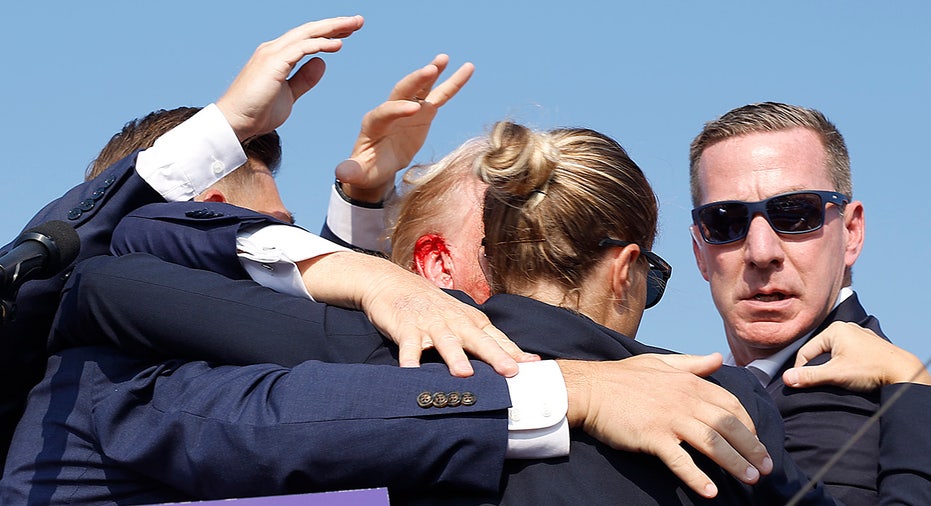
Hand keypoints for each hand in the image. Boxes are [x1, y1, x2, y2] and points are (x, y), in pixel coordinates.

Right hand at [216, 16, 365, 140]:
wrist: (236, 124)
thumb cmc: (258, 112)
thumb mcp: (289, 95)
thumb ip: (304, 79)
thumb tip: (322, 63)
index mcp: (277, 56)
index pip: (307, 38)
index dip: (328, 33)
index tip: (349, 32)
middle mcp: (274, 49)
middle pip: (310, 30)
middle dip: (335, 24)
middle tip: (358, 20)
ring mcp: (272, 54)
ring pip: (307, 34)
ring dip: (332, 28)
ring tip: (354, 25)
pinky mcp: (273, 63)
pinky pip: (301, 48)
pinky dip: (320, 44)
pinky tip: (338, 44)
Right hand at [298, 251, 536, 376]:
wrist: (391, 282)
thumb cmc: (431, 307)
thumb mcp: (459, 319)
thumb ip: (483, 339)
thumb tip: (514, 361)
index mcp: (470, 321)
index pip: (497, 338)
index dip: (515, 352)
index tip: (535, 367)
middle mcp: (454, 321)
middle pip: (478, 339)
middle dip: (495, 355)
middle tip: (510, 371)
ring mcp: (429, 324)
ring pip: (445, 341)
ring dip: (455, 357)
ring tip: (464, 374)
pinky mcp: (405, 328)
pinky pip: (408, 346)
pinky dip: (410, 358)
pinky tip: (411, 372)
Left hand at [335, 54, 474, 201]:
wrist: (377, 166)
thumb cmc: (367, 169)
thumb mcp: (359, 173)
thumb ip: (352, 171)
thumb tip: (341, 174)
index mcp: (373, 123)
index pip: (386, 112)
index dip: (399, 109)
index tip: (414, 109)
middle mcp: (390, 110)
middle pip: (402, 91)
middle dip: (416, 80)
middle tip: (430, 69)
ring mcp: (408, 109)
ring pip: (421, 88)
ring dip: (432, 73)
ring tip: (444, 58)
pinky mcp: (423, 112)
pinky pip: (439, 95)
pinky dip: (453, 83)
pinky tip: (466, 68)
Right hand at [558, 353, 772, 498]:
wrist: (589, 389)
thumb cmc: (621, 377)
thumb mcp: (659, 363)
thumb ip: (691, 363)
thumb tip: (717, 358)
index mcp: (689, 382)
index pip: (731, 404)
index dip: (749, 425)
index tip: (756, 442)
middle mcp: (684, 399)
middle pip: (729, 425)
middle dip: (752, 448)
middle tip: (765, 468)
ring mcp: (669, 418)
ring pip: (712, 442)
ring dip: (735, 462)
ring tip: (750, 479)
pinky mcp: (652, 436)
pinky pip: (680, 460)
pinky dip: (696, 477)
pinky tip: (710, 491)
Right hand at [783, 321, 930, 390]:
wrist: (903, 372)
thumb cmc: (870, 370)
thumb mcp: (835, 374)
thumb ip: (809, 376)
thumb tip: (786, 379)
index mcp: (835, 330)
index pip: (806, 351)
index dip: (801, 369)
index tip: (800, 383)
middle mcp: (846, 328)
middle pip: (820, 351)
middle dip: (817, 368)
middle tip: (819, 383)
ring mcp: (859, 335)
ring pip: (834, 353)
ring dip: (831, 367)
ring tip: (835, 380)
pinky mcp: (869, 345)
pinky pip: (848, 353)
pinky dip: (844, 364)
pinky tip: (850, 375)